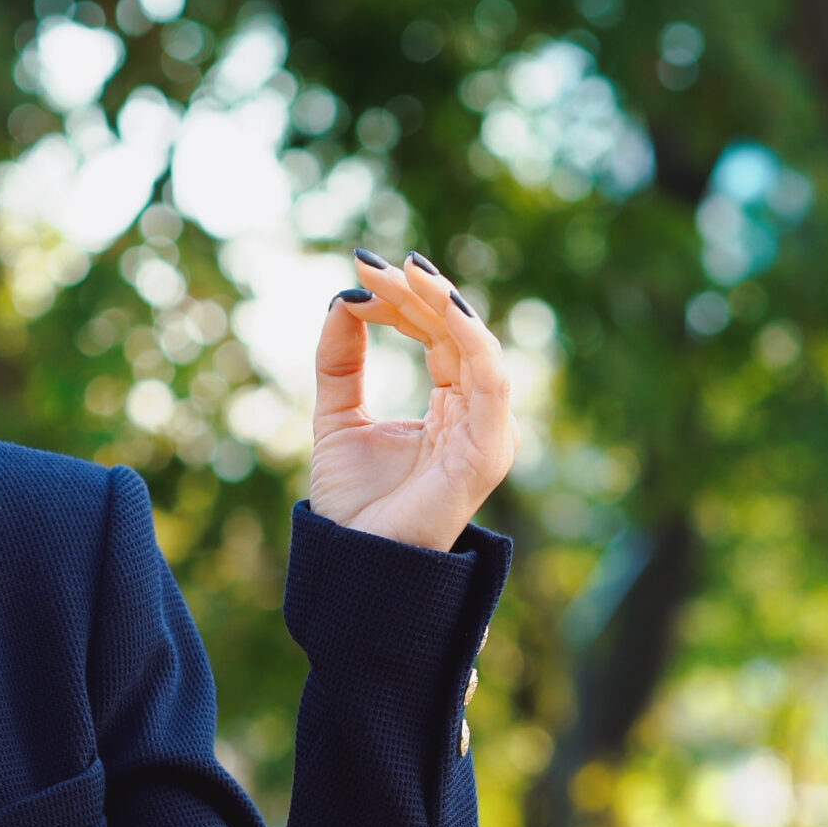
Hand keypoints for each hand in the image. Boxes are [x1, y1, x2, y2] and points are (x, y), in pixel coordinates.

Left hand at [307, 249, 517, 551]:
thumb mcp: (337, 415)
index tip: (361, 267)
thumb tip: (343, 299)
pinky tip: (438, 304)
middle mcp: (476, 414)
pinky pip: (489, 380)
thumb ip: (340, 361)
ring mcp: (487, 432)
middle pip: (456, 333)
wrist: (353, 564)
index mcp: (450, 406)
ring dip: (440, 303)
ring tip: (403, 272)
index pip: (437, 335)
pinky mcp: (488, 450)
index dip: (404, 299)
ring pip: (476, 346)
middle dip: (416, 292)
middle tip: (372, 262)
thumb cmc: (355, 503)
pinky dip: (467, 336)